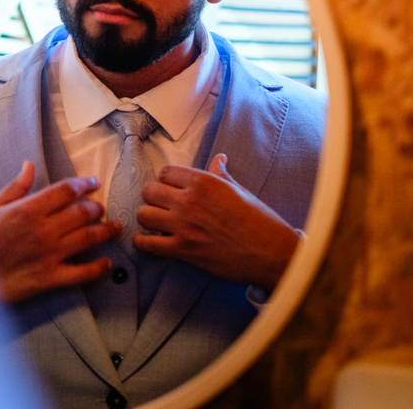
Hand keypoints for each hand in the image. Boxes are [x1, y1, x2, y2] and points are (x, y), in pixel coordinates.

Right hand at [0, 161, 121, 303]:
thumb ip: (16, 186)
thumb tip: (29, 165)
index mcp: (29, 209)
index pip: (66, 191)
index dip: (84, 184)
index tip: (94, 183)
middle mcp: (44, 230)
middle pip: (82, 213)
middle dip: (96, 207)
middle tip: (101, 207)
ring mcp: (50, 254)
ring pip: (87, 238)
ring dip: (105, 231)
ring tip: (114, 227)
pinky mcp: (51, 278)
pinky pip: (81, 273)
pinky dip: (97, 267)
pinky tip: (106, 262)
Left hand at [133, 154, 298, 290]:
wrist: (270, 253)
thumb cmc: (259, 220)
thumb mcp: (239, 190)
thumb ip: (220, 175)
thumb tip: (218, 159)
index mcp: (203, 182)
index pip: (165, 172)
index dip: (166, 180)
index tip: (171, 189)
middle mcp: (189, 200)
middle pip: (149, 191)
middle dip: (153, 197)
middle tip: (162, 205)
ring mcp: (183, 226)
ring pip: (143, 214)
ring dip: (148, 218)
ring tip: (156, 222)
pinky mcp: (183, 250)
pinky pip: (147, 244)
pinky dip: (142, 243)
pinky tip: (146, 240)